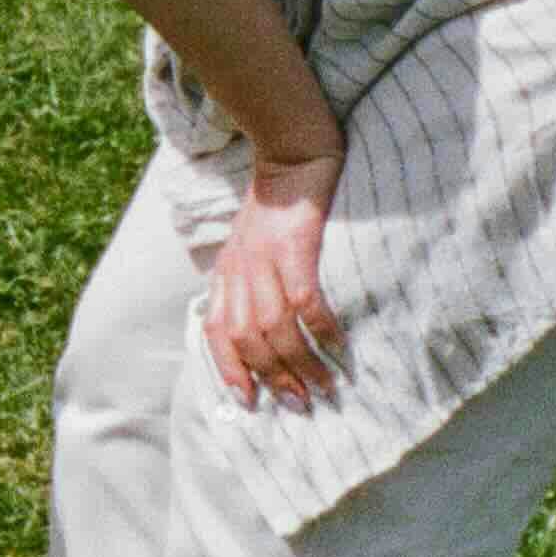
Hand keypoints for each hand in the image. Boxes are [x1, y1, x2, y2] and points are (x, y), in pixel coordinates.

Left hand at [204, 152, 349, 408]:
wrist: (291, 152)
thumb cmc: (276, 205)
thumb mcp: (248, 246)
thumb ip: (247, 283)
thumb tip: (259, 331)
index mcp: (226, 273)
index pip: (215, 331)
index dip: (228, 369)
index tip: (249, 403)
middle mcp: (239, 270)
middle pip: (247, 338)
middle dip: (272, 377)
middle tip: (301, 403)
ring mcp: (264, 259)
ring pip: (274, 327)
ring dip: (300, 362)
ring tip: (324, 386)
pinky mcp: (294, 246)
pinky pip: (304, 299)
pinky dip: (322, 328)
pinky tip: (340, 346)